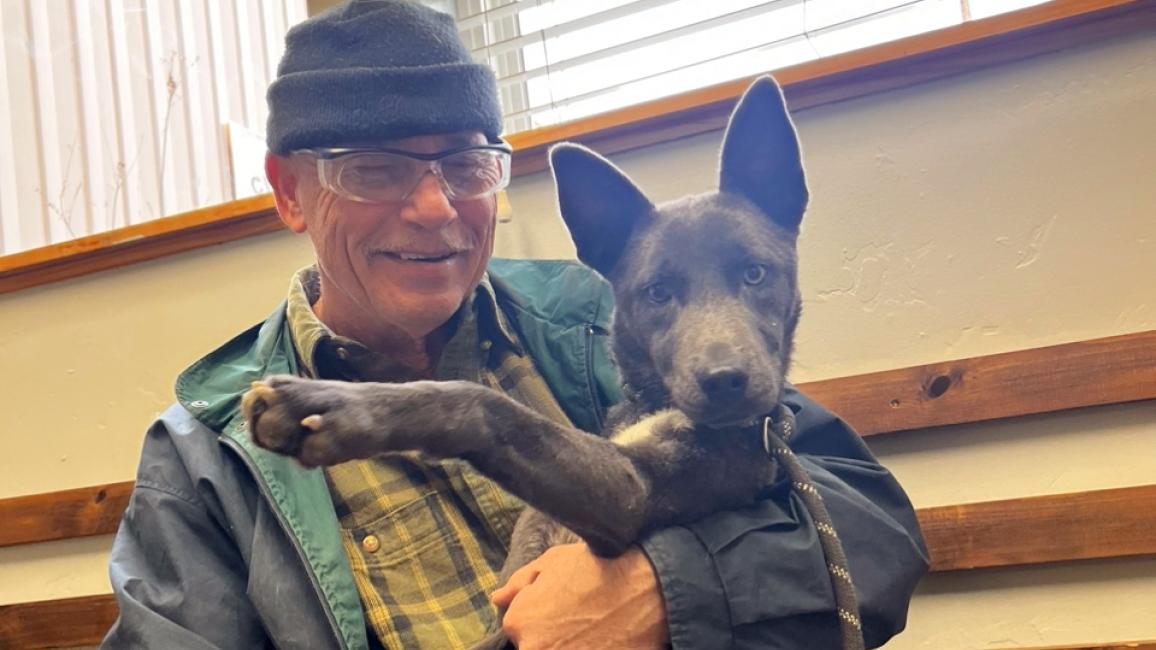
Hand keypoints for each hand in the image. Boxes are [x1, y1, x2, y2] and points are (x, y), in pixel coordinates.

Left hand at [491, 543, 668, 649]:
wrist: (650, 587)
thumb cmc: (601, 566)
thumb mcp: (555, 560)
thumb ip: (520, 582)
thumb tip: (498, 599)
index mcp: (519, 621)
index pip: (517, 630)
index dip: (538, 617)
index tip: (560, 609)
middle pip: (535, 646)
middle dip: (552, 636)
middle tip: (579, 621)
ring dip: (571, 645)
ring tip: (595, 631)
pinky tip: (605, 641)